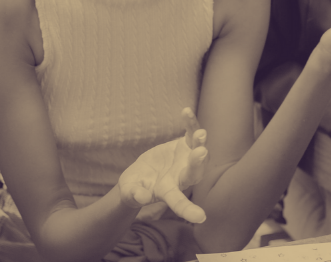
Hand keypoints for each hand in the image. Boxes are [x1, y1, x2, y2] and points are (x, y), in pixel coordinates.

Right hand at [118, 108, 208, 222]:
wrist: (142, 174)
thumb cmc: (134, 188)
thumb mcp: (130, 192)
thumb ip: (134, 195)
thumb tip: (141, 197)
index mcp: (168, 191)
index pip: (178, 202)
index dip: (188, 210)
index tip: (201, 218)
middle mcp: (182, 177)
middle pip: (194, 173)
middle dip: (197, 163)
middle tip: (201, 152)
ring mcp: (186, 160)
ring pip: (198, 152)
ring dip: (200, 142)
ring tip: (200, 133)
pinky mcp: (184, 145)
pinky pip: (190, 133)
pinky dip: (190, 123)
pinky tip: (185, 112)